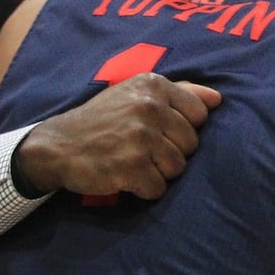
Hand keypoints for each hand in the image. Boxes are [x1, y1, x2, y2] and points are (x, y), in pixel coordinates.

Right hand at [14, 73, 221, 199]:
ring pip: (178, 168)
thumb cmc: (102, 119)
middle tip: (142, 150)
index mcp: (153, 85)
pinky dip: (143, 189)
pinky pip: (158, 188)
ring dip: (158, 173)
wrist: (57, 145)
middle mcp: (148, 106)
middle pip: (191, 144)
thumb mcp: (135, 94)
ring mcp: (139, 137)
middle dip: (171, 153)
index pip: (199, 115)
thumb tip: (217, 100)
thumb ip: (179, 93)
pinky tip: (125, 177)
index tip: (158, 131)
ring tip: (134, 163)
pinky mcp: (130, 166)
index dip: (182, 129)